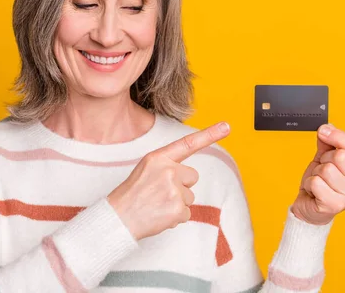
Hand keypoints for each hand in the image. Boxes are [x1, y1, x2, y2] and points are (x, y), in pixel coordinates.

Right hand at [107, 121, 230, 239]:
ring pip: (190, 197)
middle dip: (182, 187)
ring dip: (178, 203)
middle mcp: (168, 170)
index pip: (187, 144)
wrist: (118, 219)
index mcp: (158, 158)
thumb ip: (166, 166)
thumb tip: (189, 176)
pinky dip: (176, 217)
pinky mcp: (178, 209)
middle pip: (192, 176)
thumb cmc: (132, 195)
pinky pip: (187, 213)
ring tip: (157, 205)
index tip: (226, 126)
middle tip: (160, 194)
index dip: (209, 134)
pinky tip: (160, 216)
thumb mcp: (145, 170)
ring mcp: (174, 190)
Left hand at [291, 123, 344, 224]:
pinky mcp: (335, 206)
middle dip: (324, 160)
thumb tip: (327, 128)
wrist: (310, 206)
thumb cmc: (322, 182)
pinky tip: (314, 191)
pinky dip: (309, 184)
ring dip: (316, 173)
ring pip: (327, 170)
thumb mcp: (325, 157)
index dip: (337, 136)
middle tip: (323, 170)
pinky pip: (316, 183)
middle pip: (340, 157)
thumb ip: (328, 142)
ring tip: (319, 181)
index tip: (323, 132)